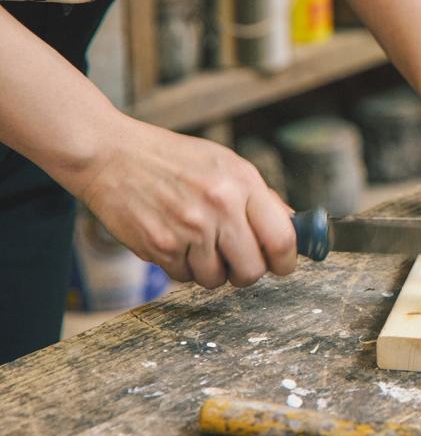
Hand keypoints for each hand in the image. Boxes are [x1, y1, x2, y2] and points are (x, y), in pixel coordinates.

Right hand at [69, 118, 296, 288]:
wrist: (111, 155)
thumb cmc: (173, 159)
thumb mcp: (227, 164)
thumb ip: (262, 198)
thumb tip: (293, 227)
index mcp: (242, 184)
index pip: (282, 239)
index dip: (286, 261)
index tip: (282, 264)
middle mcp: (219, 207)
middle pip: (252, 270)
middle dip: (248, 272)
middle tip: (238, 261)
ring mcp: (188, 229)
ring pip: (216, 279)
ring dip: (212, 270)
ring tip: (199, 244)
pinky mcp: (159, 247)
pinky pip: (184, 277)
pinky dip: (183, 267)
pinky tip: (175, 241)